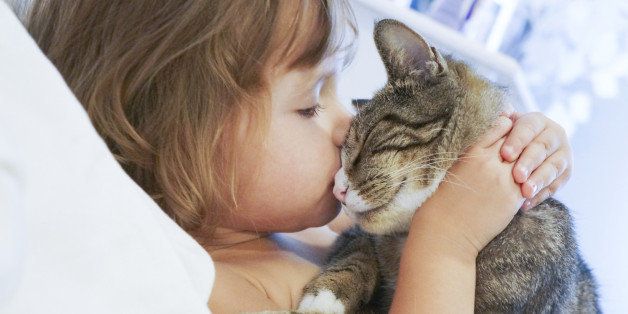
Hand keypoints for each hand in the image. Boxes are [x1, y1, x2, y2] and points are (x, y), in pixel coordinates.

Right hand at [417, 116, 524, 254]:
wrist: (448, 229)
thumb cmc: (447, 199)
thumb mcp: (457, 167)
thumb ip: (474, 152)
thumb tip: (490, 141)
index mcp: (472, 152)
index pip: (499, 127)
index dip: (508, 126)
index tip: (511, 129)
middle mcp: (489, 162)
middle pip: (516, 140)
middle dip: (522, 140)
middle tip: (525, 142)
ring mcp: (503, 180)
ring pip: (526, 159)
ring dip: (529, 159)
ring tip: (527, 162)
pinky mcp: (513, 197)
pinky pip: (530, 181)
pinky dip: (531, 178)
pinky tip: (528, 180)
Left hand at [499, 112, 572, 209]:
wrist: (516, 155)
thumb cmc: (501, 141)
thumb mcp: (499, 130)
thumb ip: (499, 121)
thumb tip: (503, 110)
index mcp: (537, 120)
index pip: (529, 128)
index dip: (517, 140)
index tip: (505, 154)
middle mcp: (554, 134)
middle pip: (542, 148)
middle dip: (529, 162)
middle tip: (517, 176)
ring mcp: (563, 154)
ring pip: (553, 167)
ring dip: (539, 181)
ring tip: (524, 192)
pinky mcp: (565, 173)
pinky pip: (555, 186)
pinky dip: (541, 196)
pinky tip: (526, 205)